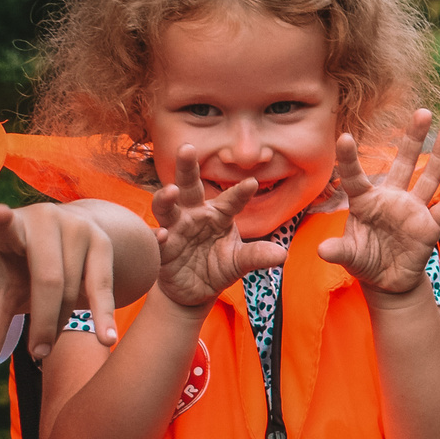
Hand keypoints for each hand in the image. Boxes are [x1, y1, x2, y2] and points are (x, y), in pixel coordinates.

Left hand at [0, 200, 127, 371]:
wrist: (67, 238)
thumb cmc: (25, 269)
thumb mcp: (4, 294)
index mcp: (9, 228)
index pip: (1, 224)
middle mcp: (43, 220)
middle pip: (47, 280)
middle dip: (43, 322)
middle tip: (37, 353)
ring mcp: (76, 227)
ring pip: (72, 288)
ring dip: (61, 321)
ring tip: (49, 341)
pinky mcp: (101, 241)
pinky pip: (101, 286)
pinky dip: (103, 316)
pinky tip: (107, 340)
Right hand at [146, 148, 286, 312]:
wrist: (195, 290)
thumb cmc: (218, 266)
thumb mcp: (240, 262)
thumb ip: (257, 255)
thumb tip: (282, 255)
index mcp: (218, 213)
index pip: (231, 200)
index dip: (241, 192)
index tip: (253, 183)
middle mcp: (194, 215)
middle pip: (189, 187)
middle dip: (187, 167)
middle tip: (187, 148)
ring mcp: (175, 229)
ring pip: (167, 208)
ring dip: (166, 198)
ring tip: (171, 191)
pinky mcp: (163, 249)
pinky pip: (157, 239)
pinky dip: (156, 236)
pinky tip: (162, 234)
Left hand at [318, 112, 439, 294]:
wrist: (388, 281)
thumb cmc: (364, 261)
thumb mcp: (349, 256)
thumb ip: (339, 251)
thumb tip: (323, 250)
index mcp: (365, 201)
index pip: (356, 176)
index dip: (349, 158)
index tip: (343, 136)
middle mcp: (391, 198)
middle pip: (403, 163)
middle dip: (413, 138)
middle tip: (423, 112)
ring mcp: (413, 210)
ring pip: (428, 178)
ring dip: (439, 156)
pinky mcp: (429, 227)